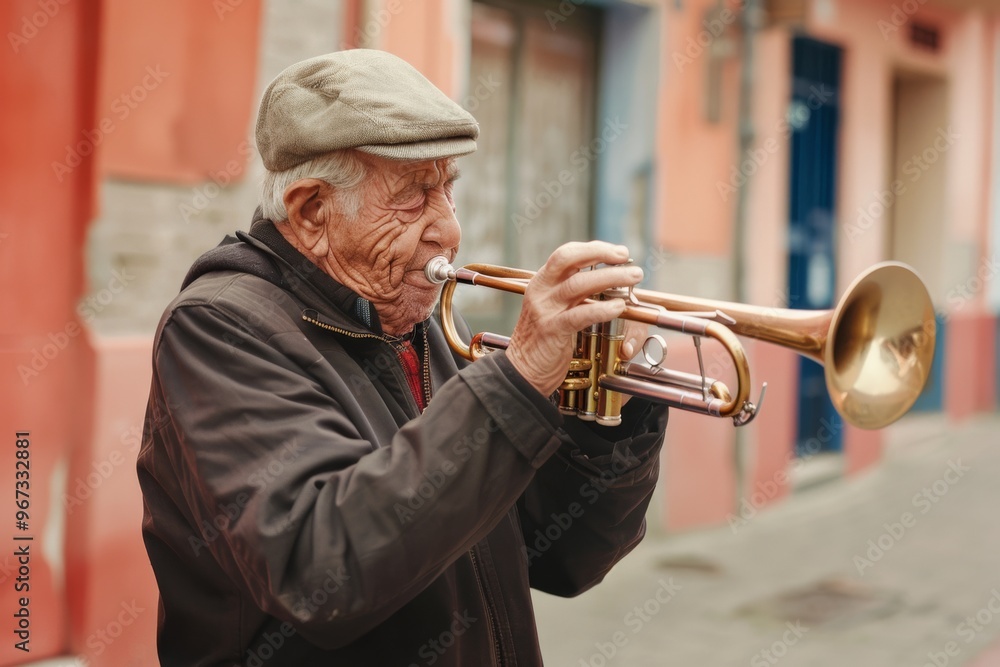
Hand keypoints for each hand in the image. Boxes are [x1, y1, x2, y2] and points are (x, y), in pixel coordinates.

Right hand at [506, 241, 643, 396]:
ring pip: (578, 284)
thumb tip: (606, 282)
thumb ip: (572, 295)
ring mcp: (544, 310)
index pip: (566, 254)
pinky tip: (619, 306)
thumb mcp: (553, 309)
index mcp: (541, 283)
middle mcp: (540, 291)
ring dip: (610, 278)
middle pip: (570, 260)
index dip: (593, 248)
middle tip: (626, 258)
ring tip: (633, 278)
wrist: (522, 371)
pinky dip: (603, 308)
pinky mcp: (552, 330)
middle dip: (601, 254)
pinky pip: (581, 314)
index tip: (618, 252)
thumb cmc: (542, 341)